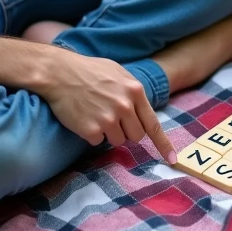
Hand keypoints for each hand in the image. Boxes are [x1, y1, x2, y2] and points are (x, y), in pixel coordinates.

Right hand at [37, 50, 176, 162]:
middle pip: (136, 136)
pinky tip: (83, 117)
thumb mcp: (118, 73)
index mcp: (134, 91)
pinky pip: (98, 142)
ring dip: (108, 133)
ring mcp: (108, 119)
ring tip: (95, 113)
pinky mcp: (91, 130)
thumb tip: (140, 110)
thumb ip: (132, 92)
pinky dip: (91, 134)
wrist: (59, 72)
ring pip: (118, 141)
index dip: (163, 144)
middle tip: (111, 117)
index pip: (153, 123)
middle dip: (127, 131)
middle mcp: (124, 106)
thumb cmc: (88, 71)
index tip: (172, 159)